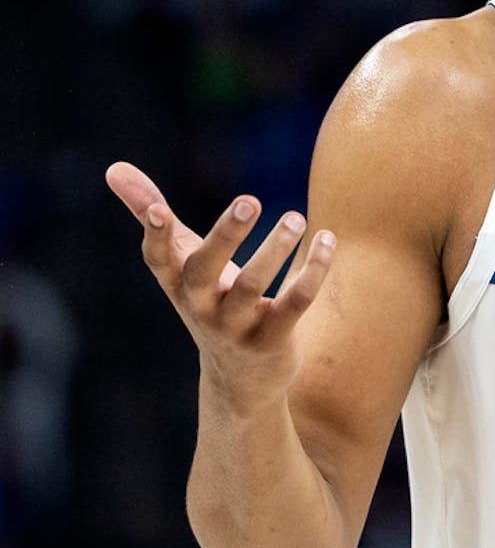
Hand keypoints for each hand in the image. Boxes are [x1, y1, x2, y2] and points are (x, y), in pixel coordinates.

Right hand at [106, 161, 334, 407]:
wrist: (239, 379)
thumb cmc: (209, 300)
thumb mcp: (182, 261)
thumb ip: (151, 214)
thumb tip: (113, 168)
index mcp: (178, 284)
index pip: (159, 260)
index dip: (156, 236)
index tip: (158, 209)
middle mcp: (201, 306)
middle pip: (204, 271)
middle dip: (225, 235)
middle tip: (249, 199)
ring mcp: (235, 326)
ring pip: (253, 286)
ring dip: (276, 248)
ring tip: (296, 217)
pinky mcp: (272, 340)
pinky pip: (294, 304)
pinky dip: (312, 271)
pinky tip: (327, 240)